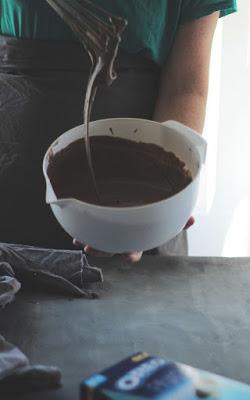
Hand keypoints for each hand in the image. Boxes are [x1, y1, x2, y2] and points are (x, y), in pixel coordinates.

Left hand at [73, 216, 194, 262]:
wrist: (136, 209)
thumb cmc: (151, 218)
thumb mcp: (163, 221)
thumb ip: (177, 221)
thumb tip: (192, 219)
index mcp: (136, 240)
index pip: (134, 250)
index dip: (131, 254)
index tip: (129, 256)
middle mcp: (122, 240)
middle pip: (110, 249)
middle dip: (100, 251)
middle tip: (90, 249)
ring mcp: (111, 235)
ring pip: (99, 244)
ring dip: (90, 244)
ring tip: (81, 243)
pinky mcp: (102, 227)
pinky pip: (91, 232)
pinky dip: (83, 232)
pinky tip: (76, 232)